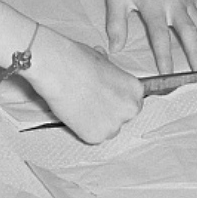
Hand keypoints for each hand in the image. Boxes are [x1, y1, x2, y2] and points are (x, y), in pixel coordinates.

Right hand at [25, 27, 144, 143]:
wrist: (60, 70)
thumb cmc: (79, 61)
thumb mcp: (103, 61)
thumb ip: (110, 74)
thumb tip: (104, 72)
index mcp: (135, 89)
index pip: (132, 102)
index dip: (117, 101)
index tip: (107, 99)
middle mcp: (130, 109)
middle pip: (123, 118)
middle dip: (110, 114)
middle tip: (92, 105)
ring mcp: (114, 125)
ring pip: (107, 130)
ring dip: (97, 123)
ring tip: (80, 106)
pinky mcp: (96, 136)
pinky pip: (91, 137)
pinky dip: (82, 129)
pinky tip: (74, 114)